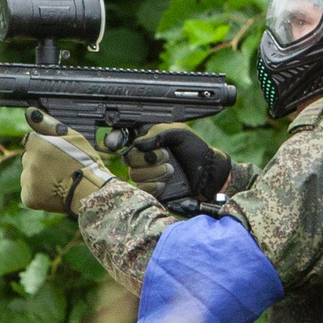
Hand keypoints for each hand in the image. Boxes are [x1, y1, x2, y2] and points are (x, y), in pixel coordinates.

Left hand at [20, 109, 112, 213]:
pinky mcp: (28, 197)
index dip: (46, 148)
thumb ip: (48, 124)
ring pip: (28, 175)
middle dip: (40, 162)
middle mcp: (28, 161)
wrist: (90, 192)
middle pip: (29, 158)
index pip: (32, 141)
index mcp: (37, 144)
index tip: (58, 155)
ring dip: (39, 177)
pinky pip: (30, 191)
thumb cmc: (85, 163)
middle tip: (60, 168)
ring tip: (58, 180)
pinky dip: (38, 192)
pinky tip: (53, 191)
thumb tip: (30, 112)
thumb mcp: (72, 137)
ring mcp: (27, 180)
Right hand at [125, 125, 244, 214]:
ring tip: (171, 170)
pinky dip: (152, 185)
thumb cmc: (194, 149)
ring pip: (134, 174)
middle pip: (128, 158)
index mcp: (147, 139)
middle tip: (166, 156)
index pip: (122, 137)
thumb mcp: (179, 132)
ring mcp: (146, 174)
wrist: (206, 173)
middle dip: (147, 158)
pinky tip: (164, 184)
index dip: (115, 138)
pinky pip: (141, 188)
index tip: (116, 142)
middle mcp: (143, 156)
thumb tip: (138, 144)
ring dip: (154, 172)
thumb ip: (158, 133)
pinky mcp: (151, 190)